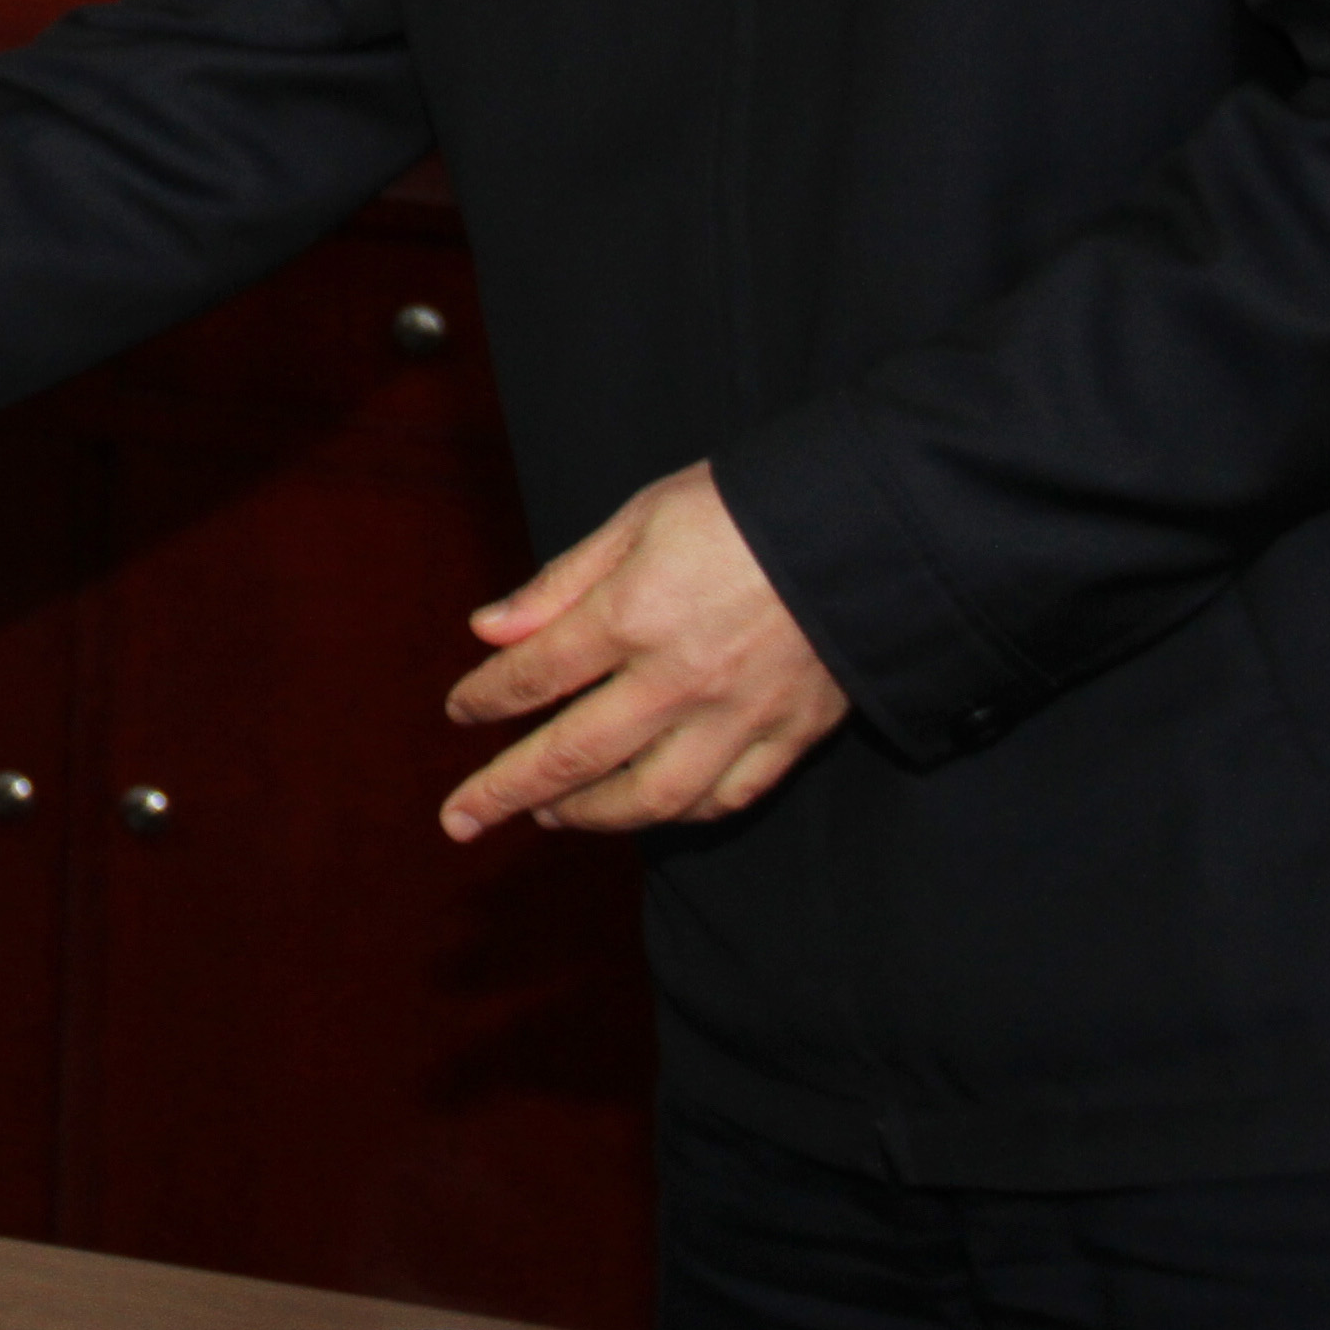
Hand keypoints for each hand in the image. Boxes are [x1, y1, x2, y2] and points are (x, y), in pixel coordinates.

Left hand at [441, 460, 848, 838]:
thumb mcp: (637, 520)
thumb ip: (561, 584)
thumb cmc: (743, 509)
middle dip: (505, 791)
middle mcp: (678, 680)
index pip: (535, 675)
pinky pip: (724, 798)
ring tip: (548, 816)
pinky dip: (677, 814)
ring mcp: (737, 718)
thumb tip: (487, 629)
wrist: (870, 527)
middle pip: (572, 755)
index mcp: (632, 616)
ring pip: (648, 796)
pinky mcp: (790, 737)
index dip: (487, 698)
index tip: (459, 711)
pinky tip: (646, 810)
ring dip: (587, 815)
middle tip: (459, 820)